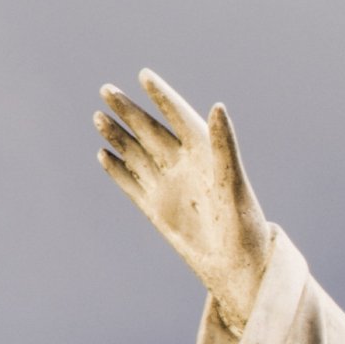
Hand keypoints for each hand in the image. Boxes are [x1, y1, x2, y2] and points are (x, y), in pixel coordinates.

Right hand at [95, 69, 269, 328]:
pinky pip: (132, 183)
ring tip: (98, 116)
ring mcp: (169, 186)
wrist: (238, 268)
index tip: (145, 75)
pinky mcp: (156, 209)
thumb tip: (217, 106)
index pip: (181, 117)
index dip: (164, 96)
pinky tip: (103, 154)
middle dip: (131, 110)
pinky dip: (118, 170)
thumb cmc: (246, 226)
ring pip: (137, 153)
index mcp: (208, 155)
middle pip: (152, 131)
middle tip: (107, 89)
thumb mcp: (234, 183)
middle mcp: (186, 166)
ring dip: (119, 135)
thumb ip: (225, 146)